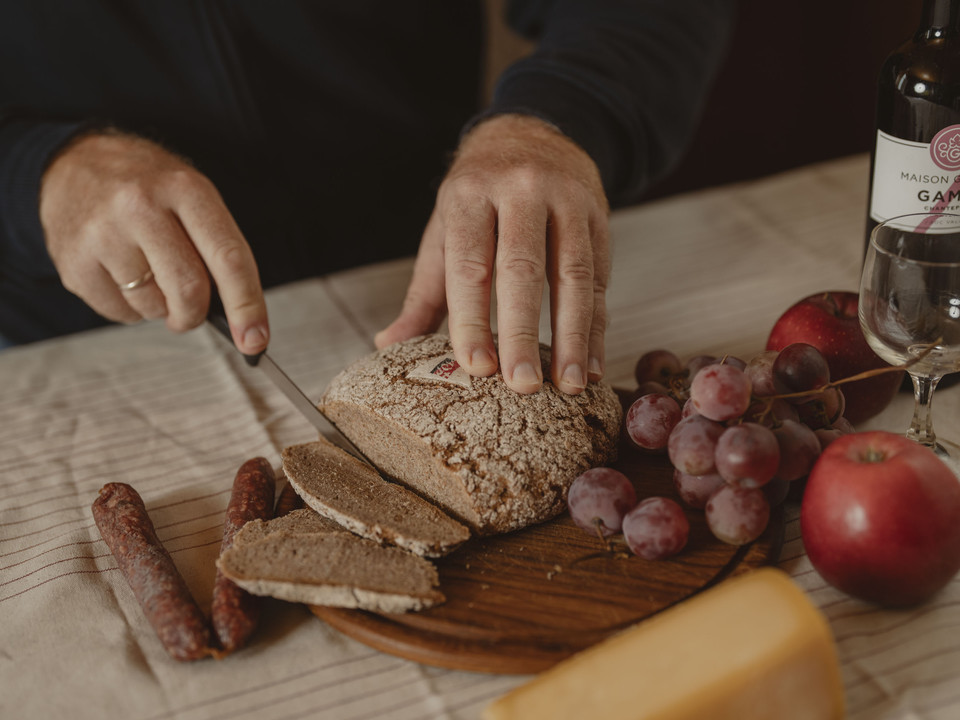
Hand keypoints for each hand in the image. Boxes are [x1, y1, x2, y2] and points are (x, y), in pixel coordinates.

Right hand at [39, 130, 268, 353]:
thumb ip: (215, 248)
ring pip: (152, 307)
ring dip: (160, 308)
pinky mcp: (73, 260)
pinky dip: (130, 309)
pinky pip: (118, 313)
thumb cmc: (147, 188)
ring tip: (148, 276)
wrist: (76, 161)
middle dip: (195, 315)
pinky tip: (121, 276)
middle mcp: (141, 206)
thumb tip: (240, 320)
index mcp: (185, 189)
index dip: (247, 305)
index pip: (228, 258)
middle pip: (189, 290)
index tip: (256, 341)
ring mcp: (102, 232)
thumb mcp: (190, 195)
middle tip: (191, 314)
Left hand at [376, 114, 609, 393]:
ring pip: (572, 273)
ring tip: (568, 384)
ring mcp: (565, 199)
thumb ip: (424, 292)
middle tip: (521, 384)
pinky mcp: (598, 215)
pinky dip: (597, 325)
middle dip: (523, 332)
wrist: (530, 133)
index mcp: (469, 193)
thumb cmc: (477, 194)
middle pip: (523, 269)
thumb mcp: (444, 229)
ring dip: (573, 335)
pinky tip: (591, 362)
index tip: (476, 366)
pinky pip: (599, 277)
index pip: (470, 263)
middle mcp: (519, 189)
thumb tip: (389, 346)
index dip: (472, 318)